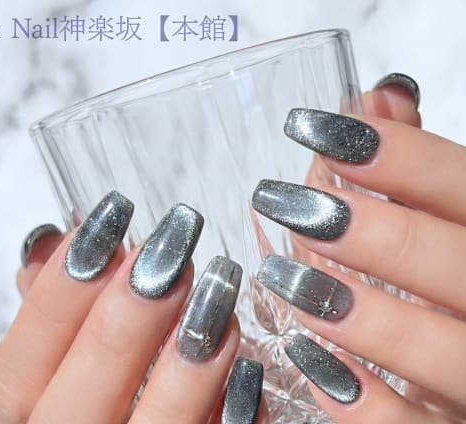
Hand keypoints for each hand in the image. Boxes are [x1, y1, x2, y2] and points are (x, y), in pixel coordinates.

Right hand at [0, 196, 265, 422]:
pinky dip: (234, 413)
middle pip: (80, 402)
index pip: (15, 373)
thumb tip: (46, 239)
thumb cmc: (91, 397)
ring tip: (219, 289)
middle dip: (127, 317)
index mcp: (26, 422)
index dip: (56, 296)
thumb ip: (55, 312)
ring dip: (189, 360)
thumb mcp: (60, 363)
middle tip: (172, 249)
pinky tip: (249, 370)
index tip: (107, 224)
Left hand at [252, 73, 465, 422]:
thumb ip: (413, 167)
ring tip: (287, 277)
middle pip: (460, 265)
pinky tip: (309, 360)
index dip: (397, 155)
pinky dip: (362, 402)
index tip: (313, 129)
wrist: (460, 365)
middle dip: (373, 233)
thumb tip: (377, 96)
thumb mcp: (439, 219)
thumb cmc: (443, 278)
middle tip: (289, 207)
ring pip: (444, 352)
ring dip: (360, 314)